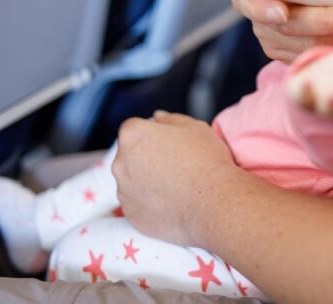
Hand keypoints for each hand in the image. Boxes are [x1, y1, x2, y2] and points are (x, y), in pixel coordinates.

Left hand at [112, 111, 240, 247]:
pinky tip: (171, 201)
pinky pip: (136, 203)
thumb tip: (157, 117)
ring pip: (131, 180)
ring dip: (146, 179)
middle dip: (145, 157)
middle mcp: (120, 162)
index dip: (151, 134)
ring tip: (175, 185)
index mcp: (133, 135)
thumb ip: (170, 119)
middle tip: (174, 164)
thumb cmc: (206, 160)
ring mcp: (123, 190)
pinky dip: (149, 201)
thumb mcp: (195, 127)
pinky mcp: (130, 213)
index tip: (168, 144)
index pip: (133, 128)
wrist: (212, 202)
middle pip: (129, 155)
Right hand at [230, 0, 332, 62]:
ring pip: (302, 45)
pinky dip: (332, 47)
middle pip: (286, 28)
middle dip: (322, 22)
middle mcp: (259, 18)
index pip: (247, 2)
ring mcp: (274, 40)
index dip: (261, 8)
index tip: (283, 11)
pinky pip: (310, 56)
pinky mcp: (292, 55)